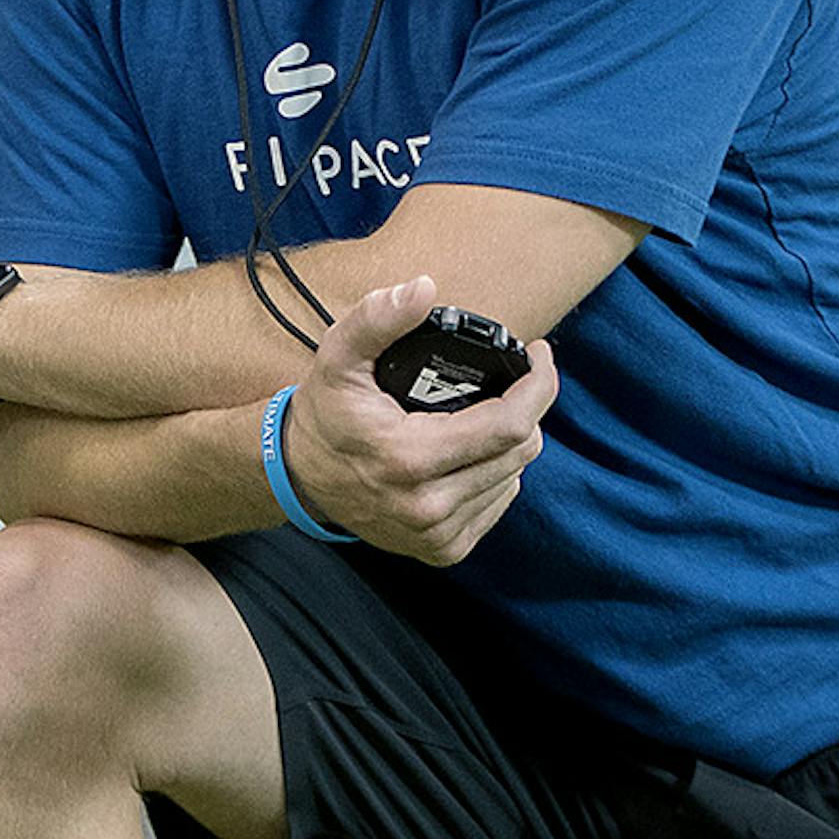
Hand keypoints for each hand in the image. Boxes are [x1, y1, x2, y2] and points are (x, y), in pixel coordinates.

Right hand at [282, 276, 556, 565]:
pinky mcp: (442, 548)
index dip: (538, 385)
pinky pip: (497, 503)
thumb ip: (376, 319)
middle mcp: (427, 506)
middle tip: (507, 382)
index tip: (538, 354)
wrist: (299, 477)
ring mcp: (436, 533)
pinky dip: (495, 474)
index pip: (509, 426)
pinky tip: (468, 455)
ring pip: (514, 477)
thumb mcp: (338, 357)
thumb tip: (422, 289)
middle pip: (520, 451)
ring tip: (481, 418)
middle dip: (524, 409)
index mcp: (408, 459)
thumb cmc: (326, 413)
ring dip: (509, 442)